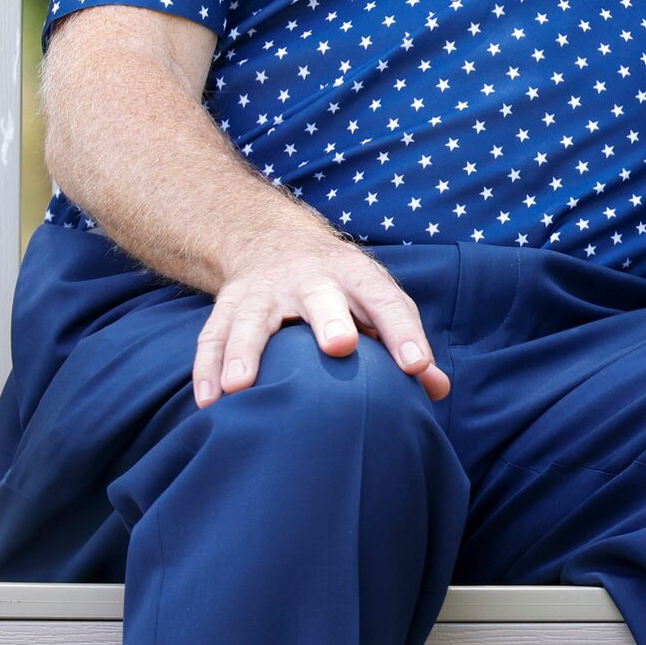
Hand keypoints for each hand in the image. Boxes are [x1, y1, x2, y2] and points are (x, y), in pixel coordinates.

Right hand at [193, 229, 451, 407]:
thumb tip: (438, 390)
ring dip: (245, 351)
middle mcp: (310, 281)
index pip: (386, 302)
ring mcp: (264, 292)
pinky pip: (213, 337)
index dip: (404, 333)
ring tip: (242, 387)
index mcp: (355, 278)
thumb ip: (404, 343)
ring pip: (252, 319)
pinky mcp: (228, 307)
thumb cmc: (341, 289)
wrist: (274, 242)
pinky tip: (209, 402)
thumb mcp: (375, 302)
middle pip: (321, 298)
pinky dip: (207, 369)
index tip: (417, 366)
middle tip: (340, 345)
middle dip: (331, 319)